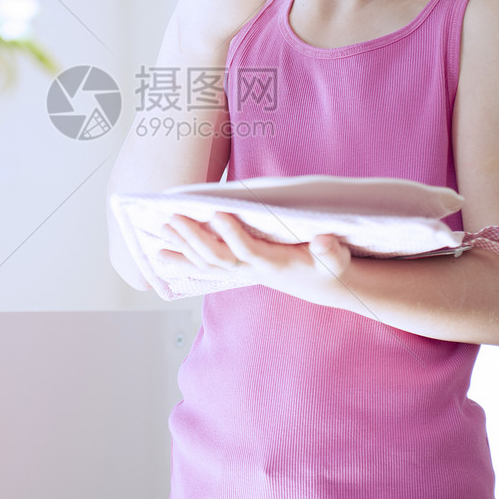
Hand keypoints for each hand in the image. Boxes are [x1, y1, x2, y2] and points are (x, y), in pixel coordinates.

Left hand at [158, 211, 350, 300]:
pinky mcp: (238, 269)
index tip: (218, 213)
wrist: (323, 285)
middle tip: (174, 218)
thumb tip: (325, 241)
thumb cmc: (329, 267)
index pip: (250, 252)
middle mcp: (255, 271)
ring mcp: (243, 271)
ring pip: (207, 262)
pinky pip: (205, 267)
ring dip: (183, 247)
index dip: (233, 235)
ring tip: (162, 229)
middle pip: (218, 258)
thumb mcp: (338, 261)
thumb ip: (332, 253)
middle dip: (195, 239)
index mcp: (277, 265)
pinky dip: (183, 260)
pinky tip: (161, 254)